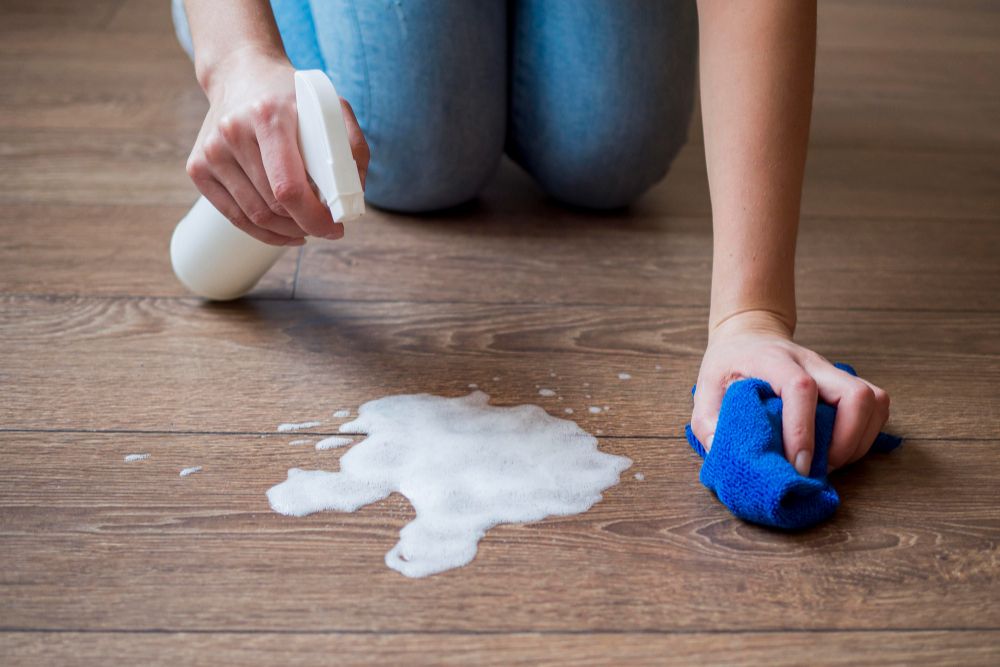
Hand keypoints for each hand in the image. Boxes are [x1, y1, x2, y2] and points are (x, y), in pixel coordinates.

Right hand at [185, 49, 369, 245]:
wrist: (241, 74)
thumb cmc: (290, 96)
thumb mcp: (329, 108)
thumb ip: (350, 148)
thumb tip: (351, 200)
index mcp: (267, 116)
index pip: (287, 187)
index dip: (314, 217)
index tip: (335, 228)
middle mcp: (232, 132)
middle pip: (272, 206)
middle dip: (306, 224)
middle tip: (326, 226)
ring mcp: (211, 151)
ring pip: (254, 216)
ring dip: (287, 230)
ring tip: (307, 225)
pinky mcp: (198, 167)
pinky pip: (233, 216)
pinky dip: (262, 231)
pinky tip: (284, 230)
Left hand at [691, 310, 890, 474]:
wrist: (750, 336)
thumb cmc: (729, 365)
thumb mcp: (706, 388)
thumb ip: (708, 423)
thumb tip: (723, 455)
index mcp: (774, 360)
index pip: (801, 389)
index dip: (803, 430)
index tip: (796, 466)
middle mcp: (811, 362)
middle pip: (855, 394)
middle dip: (846, 441)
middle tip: (819, 468)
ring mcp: (833, 371)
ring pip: (874, 400)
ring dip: (859, 440)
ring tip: (831, 463)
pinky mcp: (846, 382)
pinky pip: (876, 406)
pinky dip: (866, 434)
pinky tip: (841, 449)